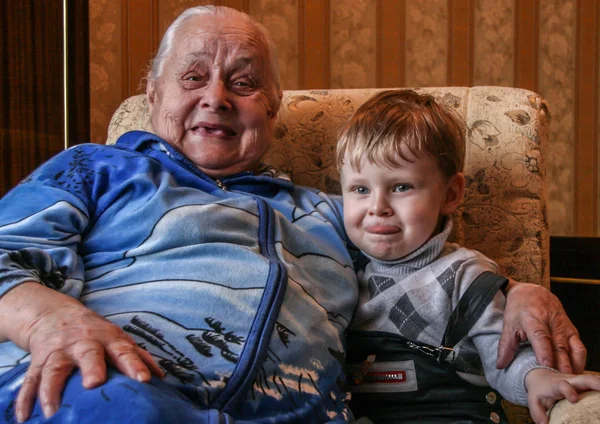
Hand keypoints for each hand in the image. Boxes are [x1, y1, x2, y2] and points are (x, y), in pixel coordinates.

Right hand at [0, 283, 162, 421]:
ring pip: (53, 370)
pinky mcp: (38, 362)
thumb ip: (138, 356)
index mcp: (108, 339)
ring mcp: (59, 352)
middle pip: (88, 354)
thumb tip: (161, 378)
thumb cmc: (95, 333)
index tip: (144, 380)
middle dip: (92, 368)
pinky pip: (31, 381)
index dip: (134, 365)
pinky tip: (25, 417)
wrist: (55, 315)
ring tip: (52, 411)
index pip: (124, 351)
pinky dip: (25, 399)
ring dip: (51, 390)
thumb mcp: (118, 338)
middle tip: (95, 384)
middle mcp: (83, 344)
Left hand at [497, 280, 585, 373]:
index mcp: (532, 319)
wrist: (531, 292)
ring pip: (572, 346)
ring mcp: (563, 325)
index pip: (540, 335)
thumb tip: (500, 365)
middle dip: (561, 363)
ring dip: (572, 364)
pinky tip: (576, 371)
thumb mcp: (508, 324)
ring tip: (569, 379)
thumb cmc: (518, 310)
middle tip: (560, 379)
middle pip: (559, 345)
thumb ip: (505, 346)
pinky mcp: (571, 329)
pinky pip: (579, 346)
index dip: (543, 350)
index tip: (545, 364)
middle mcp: (550, 322)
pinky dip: (579, 359)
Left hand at [525, 368, 599, 423]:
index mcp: (556, 384)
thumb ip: (538, 413)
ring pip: (593, 378)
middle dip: (597, 384)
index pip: (563, 385)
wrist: (540, 376)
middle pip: (585, 378)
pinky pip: (596, 382)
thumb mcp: (534, 401)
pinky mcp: (584, 383)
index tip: (574, 399)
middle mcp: (569, 380)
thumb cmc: (539, 391)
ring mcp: (579, 380)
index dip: (569, 391)